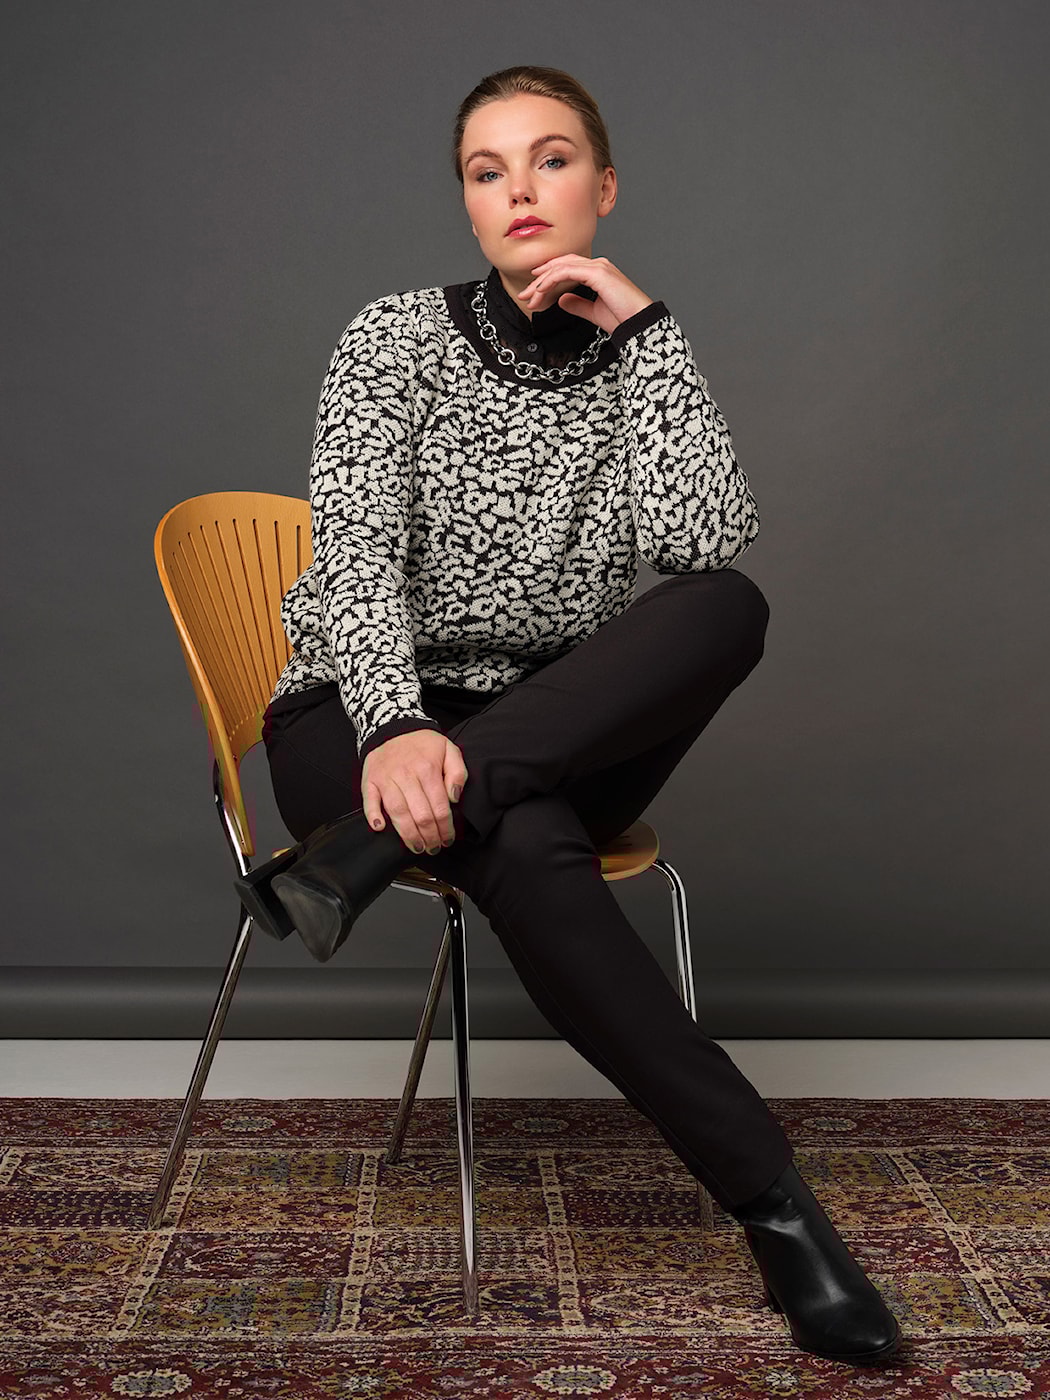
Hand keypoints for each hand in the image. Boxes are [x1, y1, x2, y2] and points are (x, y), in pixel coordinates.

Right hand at [362, 729, 467, 855]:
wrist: (393, 726)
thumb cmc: (422, 743)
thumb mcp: (449, 750)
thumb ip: (458, 773)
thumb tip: (454, 797)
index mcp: (428, 769)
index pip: (439, 807)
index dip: (445, 828)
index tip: (448, 839)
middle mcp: (406, 776)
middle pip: (420, 815)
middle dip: (429, 837)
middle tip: (434, 847)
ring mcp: (386, 779)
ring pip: (397, 813)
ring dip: (408, 835)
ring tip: (417, 847)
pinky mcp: (371, 781)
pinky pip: (370, 801)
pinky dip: (373, 816)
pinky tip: (380, 828)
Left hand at [516, 254, 653, 334]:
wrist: (639, 324)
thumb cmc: (623, 319)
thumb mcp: (594, 312)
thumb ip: (578, 304)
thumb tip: (562, 300)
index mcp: (598, 272)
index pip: (566, 269)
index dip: (547, 279)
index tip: (532, 293)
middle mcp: (598, 265)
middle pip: (560, 266)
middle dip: (539, 280)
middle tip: (523, 295)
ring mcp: (598, 266)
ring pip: (561, 267)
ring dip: (541, 282)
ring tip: (529, 297)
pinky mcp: (597, 272)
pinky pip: (566, 272)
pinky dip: (551, 280)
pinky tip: (540, 290)